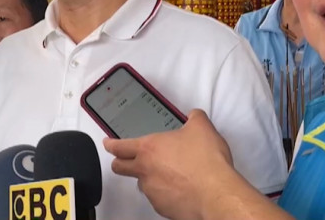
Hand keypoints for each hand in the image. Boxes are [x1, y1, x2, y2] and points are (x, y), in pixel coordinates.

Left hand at [103, 109, 233, 219]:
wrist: (216, 194)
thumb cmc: (206, 162)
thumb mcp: (202, 128)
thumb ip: (194, 118)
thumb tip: (194, 116)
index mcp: (149, 148)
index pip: (119, 146)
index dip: (110, 144)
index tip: (107, 143)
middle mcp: (145, 170)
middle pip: (120, 167)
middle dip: (119, 162)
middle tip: (125, 159)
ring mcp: (152, 191)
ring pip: (141, 183)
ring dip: (147, 177)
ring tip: (165, 173)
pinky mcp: (162, 207)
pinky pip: (157, 198)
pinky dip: (164, 193)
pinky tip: (178, 188)